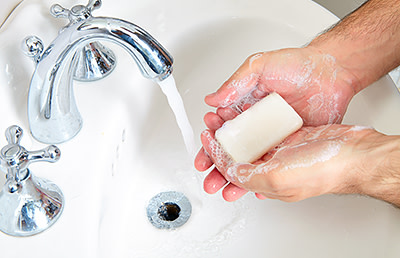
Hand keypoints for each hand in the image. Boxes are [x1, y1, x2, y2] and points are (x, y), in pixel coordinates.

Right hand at [195, 47, 361, 200]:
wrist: (332, 72)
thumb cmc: (297, 64)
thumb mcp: (259, 66)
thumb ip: (235, 83)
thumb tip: (211, 98)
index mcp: (244, 106)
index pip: (221, 128)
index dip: (210, 142)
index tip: (205, 151)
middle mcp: (256, 124)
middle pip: (233, 150)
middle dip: (219, 165)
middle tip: (210, 177)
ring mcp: (273, 136)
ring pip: (251, 161)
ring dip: (237, 176)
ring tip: (227, 190)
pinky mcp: (290, 144)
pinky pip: (275, 164)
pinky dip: (265, 176)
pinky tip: (255, 188)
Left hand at [196, 124, 384, 201]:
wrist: (353, 152)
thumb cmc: (323, 171)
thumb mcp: (276, 178)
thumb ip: (247, 176)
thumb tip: (227, 171)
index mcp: (264, 181)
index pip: (231, 170)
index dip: (215, 156)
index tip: (205, 141)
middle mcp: (271, 167)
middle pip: (237, 154)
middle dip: (219, 142)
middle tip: (207, 130)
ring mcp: (280, 150)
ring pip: (248, 138)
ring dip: (233, 128)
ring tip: (220, 118)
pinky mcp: (289, 135)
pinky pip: (264, 127)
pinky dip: (251, 120)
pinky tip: (242, 113)